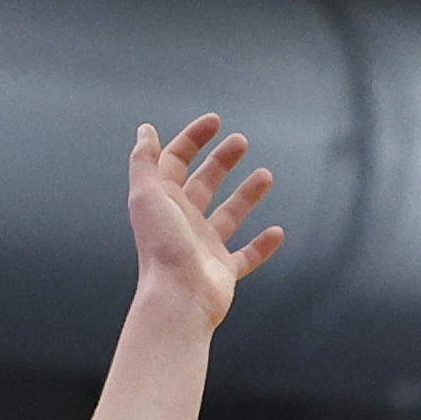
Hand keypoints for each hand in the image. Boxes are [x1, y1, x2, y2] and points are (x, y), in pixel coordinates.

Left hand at [126, 114, 282, 327]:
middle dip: (221, 161)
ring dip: (246, 195)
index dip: (192, 140)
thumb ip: (144, 162)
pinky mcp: (223, 271)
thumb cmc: (163, 248)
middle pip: (204, 184)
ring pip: (228, 215)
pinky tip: (276, 232)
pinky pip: (246, 256)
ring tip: (265, 176)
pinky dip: (261, 245)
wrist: (178, 298)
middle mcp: (183, 222)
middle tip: (241, 142)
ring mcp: (204, 247)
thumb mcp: (147, 195)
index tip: (215, 122)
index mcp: (164, 203)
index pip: (175, 163)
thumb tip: (144, 131)